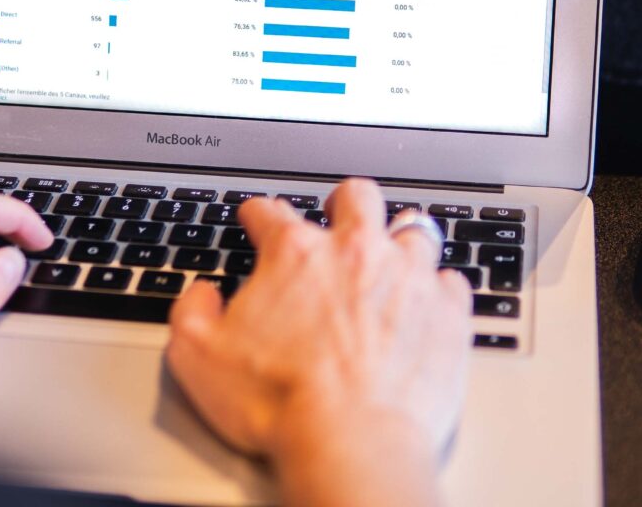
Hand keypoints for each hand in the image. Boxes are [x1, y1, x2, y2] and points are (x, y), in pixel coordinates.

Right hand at [166, 179, 471, 506]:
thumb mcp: (197, 357)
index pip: (270, 211)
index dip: (257, 212)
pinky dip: (438, 289)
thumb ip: (191, 311)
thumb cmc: (279, 403)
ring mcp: (407, 277)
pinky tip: (428, 303)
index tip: (256, 218)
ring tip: (391, 256)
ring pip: (412, 228)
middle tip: (337, 218)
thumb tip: (202, 294)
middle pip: (355, 196)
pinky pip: (451, 280)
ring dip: (399, 239)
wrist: (351, 445)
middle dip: (343, 202)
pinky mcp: (446, 312)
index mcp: (295, 254)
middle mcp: (355, 251)